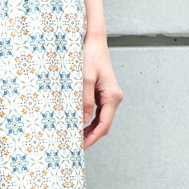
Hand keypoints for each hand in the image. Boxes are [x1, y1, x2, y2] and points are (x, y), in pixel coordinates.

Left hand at [82, 33, 122, 147]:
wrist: (94, 41)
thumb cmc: (90, 56)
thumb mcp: (85, 79)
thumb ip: (84, 101)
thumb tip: (82, 121)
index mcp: (112, 96)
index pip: (104, 124)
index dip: (93, 138)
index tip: (81, 147)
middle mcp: (114, 98)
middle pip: (103, 125)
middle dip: (91, 136)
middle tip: (75, 146)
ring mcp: (109, 96)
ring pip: (101, 119)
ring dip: (89, 130)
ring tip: (75, 137)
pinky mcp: (103, 93)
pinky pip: (98, 112)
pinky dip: (89, 120)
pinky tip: (78, 124)